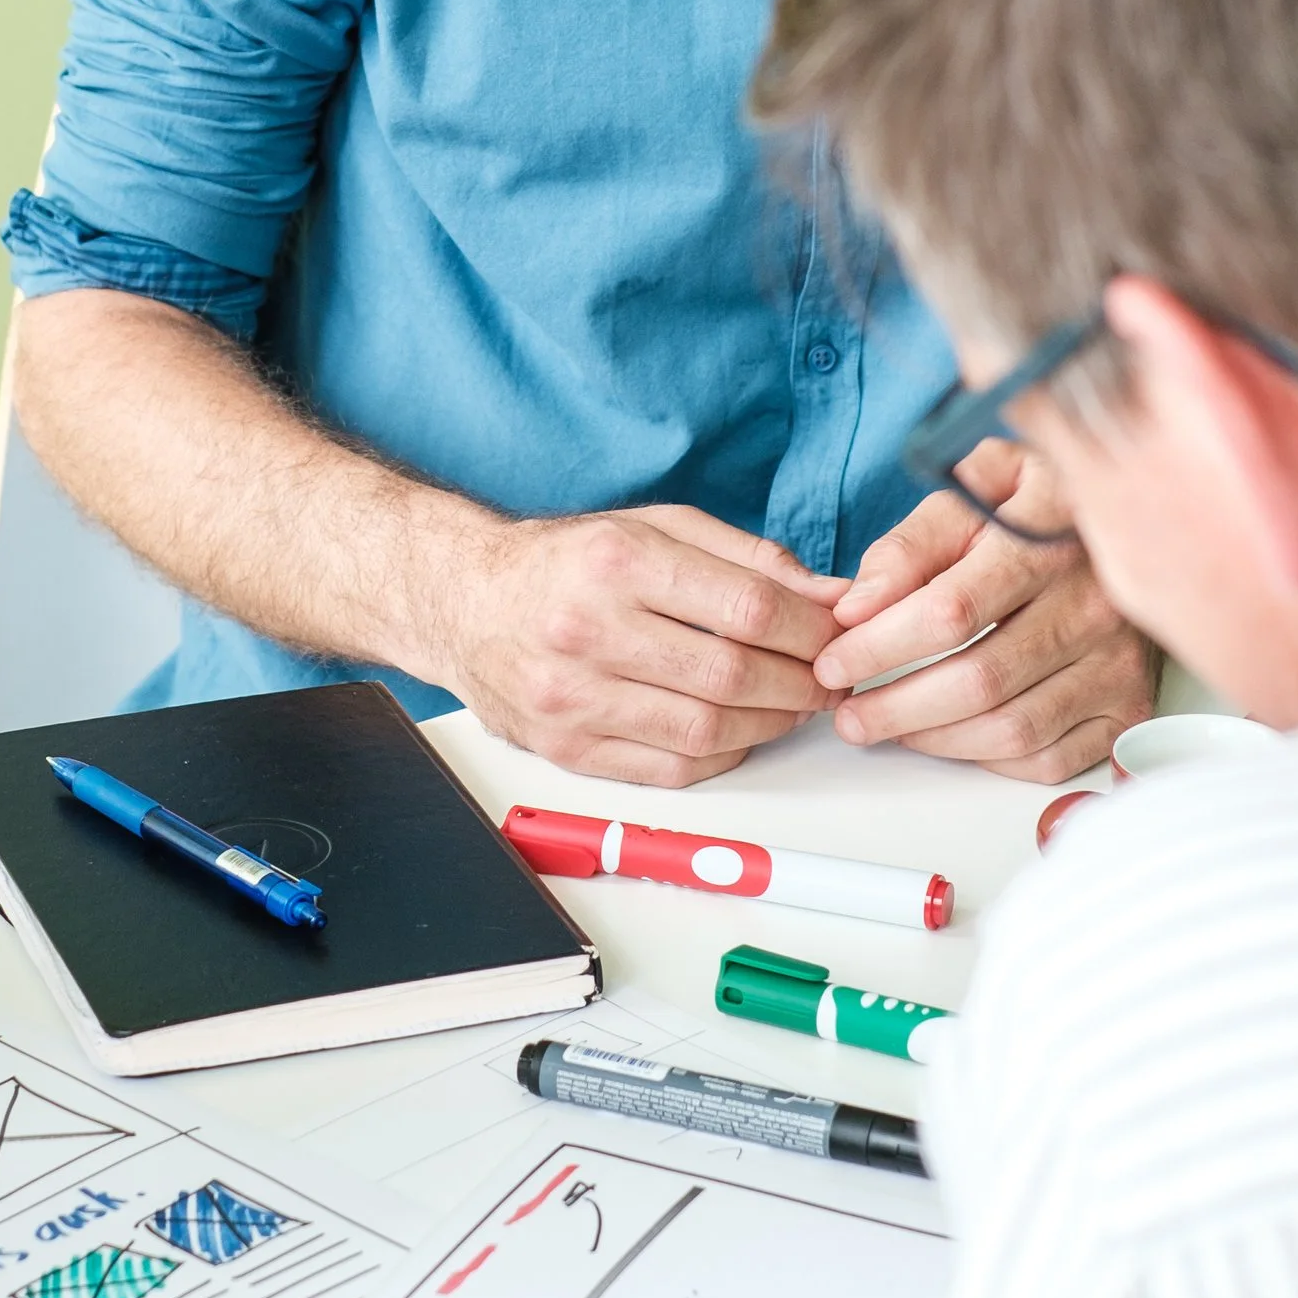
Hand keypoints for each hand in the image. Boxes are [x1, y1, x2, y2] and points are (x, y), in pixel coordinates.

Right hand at [445, 502, 844, 790]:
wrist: (463, 600)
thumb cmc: (566, 562)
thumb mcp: (655, 527)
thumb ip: (747, 558)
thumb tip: (832, 595)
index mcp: (617, 562)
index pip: (748, 607)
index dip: (810, 629)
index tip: (834, 635)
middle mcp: (588, 630)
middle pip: (732, 674)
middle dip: (800, 682)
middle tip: (824, 679)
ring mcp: (573, 697)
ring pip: (707, 731)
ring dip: (768, 725)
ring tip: (788, 705)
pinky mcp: (565, 748)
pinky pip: (669, 770)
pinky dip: (720, 757)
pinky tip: (735, 731)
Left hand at [813, 441, 1154, 785]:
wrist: (1138, 513)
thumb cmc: (1039, 505)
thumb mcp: (975, 486)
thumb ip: (912, 542)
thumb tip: (856, 606)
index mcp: (1050, 540)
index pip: (950, 611)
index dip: (880, 647)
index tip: (834, 660)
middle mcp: (1096, 605)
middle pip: (978, 680)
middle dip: (895, 708)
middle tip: (847, 714)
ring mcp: (1119, 662)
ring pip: (1010, 729)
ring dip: (933, 739)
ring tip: (886, 724)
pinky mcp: (1129, 705)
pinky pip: (1049, 758)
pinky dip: (988, 758)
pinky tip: (952, 734)